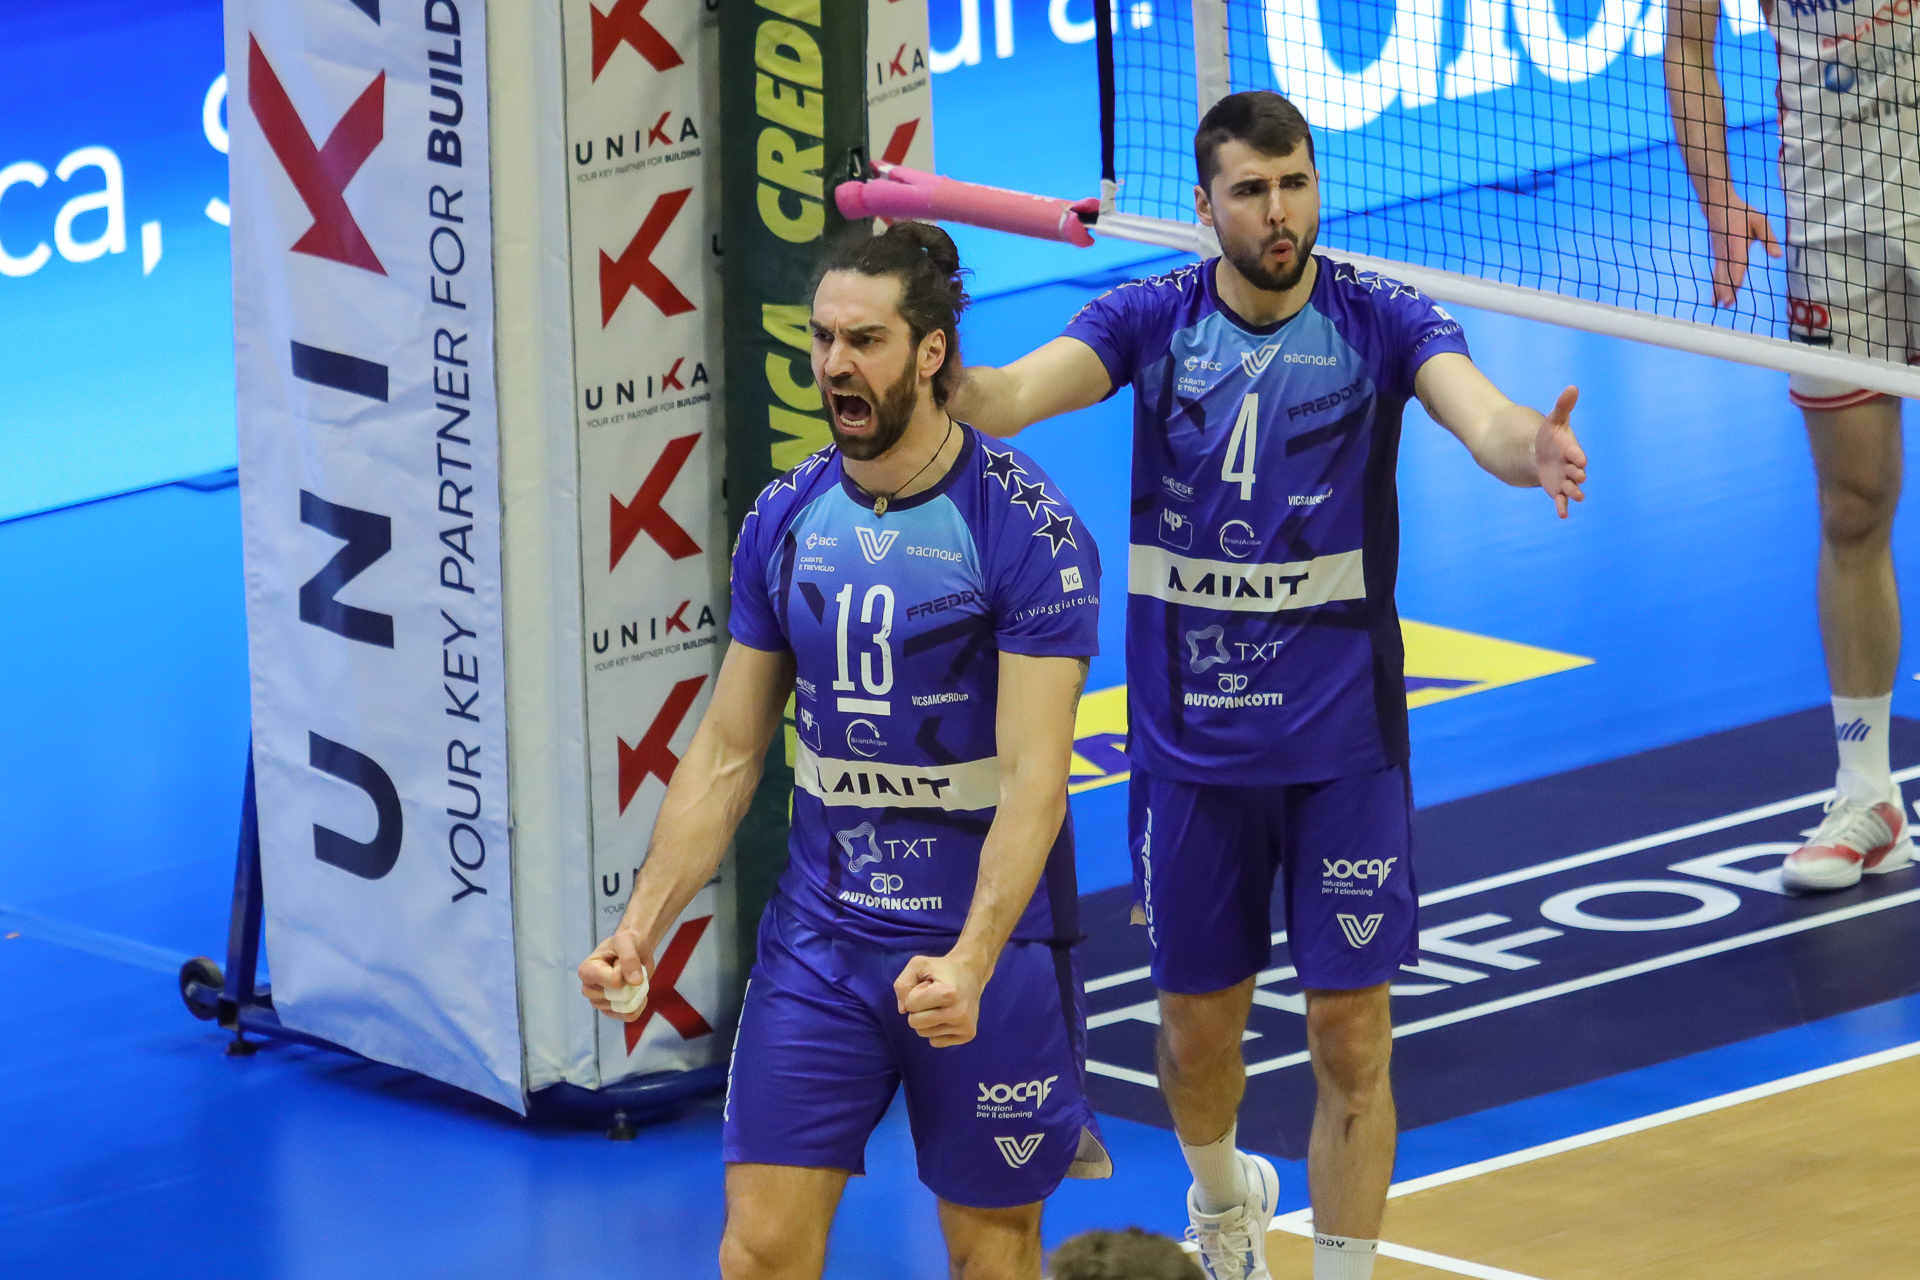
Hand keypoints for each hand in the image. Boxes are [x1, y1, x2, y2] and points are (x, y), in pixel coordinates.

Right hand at [577, 926, 653, 1021]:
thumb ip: (629, 958)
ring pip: (626, 1007)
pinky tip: (636, 991)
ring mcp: (598, 1002)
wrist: (635, 950)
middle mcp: (588, 989)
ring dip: (638, 992)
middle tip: (628, 969)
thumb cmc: (627, 942)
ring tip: (632, 978)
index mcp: (586, 971)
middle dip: (633, 983)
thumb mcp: (627, 940)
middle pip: (621, 997)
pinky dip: (639, 1003)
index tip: (620, 959)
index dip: (625, 970)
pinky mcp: (609, 1012)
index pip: (614, 982)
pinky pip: (630, 1015)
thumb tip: (635, 982)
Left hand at [893, 953, 987, 1047]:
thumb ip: (902, 983)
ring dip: (926, 1019)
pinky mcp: (968, 1035)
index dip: (914, 993)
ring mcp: (965, 1025)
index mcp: (948, 993)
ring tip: (940, 1004)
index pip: (910, 1004)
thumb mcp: (919, 965)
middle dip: (917, 1009)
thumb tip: (902, 1011)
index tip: (929, 986)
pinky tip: (947, 1015)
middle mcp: (959, 1012)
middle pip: (914, 1023)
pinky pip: (935, 1042)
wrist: (971, 973)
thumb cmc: (941, 969)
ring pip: (923, 1033)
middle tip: (933, 997)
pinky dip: (935, 1030)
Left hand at [1535, 386, 1586, 518]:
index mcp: (1571, 450)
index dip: (1576, 455)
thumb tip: (1572, 387)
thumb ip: (1563, 407)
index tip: (1578, 458)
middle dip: (1577, 474)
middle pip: (1576, 472)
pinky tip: (1563, 515)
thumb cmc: (1551, 437)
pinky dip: (1562, 507)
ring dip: (1574, 492)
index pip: (1575, 453)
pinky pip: (1561, 501)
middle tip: (1579, 476)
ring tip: (1577, 497)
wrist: (1540, 454)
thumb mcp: (1554, 421)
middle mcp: (1571, 467)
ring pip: (1571, 488)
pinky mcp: (1556, 490)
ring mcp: (1564, 480)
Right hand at [1703, 194, 1780, 305]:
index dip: (1736, 279)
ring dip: (1719, 291)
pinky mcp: (1717, 258)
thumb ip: (1768, 238)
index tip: (1734, 292)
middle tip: (1727, 305)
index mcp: (1738, 244)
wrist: (1718, 207)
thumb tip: (1778, 256)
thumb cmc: (1741, 213)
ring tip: (1719, 306)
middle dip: (1726, 290)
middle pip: (1726, 274)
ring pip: (1719, 276)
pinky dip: (1715, 287)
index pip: (1737, 264)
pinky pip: (1716, 275)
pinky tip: (1715, 299)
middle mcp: (1726, 252)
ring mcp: (1720, 256)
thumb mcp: (1760, 220)